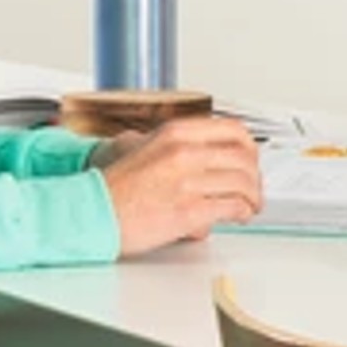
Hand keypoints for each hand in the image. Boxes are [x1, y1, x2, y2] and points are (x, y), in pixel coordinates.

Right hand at [101, 118, 264, 254]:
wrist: (91, 212)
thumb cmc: (114, 187)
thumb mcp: (144, 148)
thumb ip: (176, 147)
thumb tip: (203, 153)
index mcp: (175, 133)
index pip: (233, 130)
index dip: (248, 148)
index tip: (249, 160)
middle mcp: (184, 152)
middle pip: (245, 157)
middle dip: (255, 176)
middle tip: (253, 188)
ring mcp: (188, 181)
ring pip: (243, 183)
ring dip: (252, 197)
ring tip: (248, 206)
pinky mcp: (189, 210)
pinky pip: (232, 207)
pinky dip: (241, 213)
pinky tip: (238, 216)